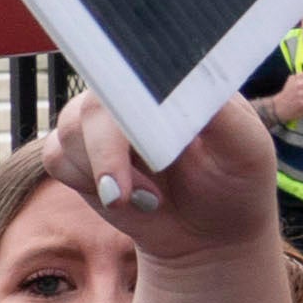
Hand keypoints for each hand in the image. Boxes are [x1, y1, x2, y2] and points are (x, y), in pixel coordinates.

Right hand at [51, 91, 282, 266]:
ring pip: (71, 127)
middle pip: (96, 100)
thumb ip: (220, 114)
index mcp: (173, 80)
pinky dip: (86, 181)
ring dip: (105, 170)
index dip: (129, 92)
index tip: (137, 130)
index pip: (138, 65)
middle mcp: (133, 93)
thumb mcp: (246, 148)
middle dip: (110, 151)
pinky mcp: (80, 155)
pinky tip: (123, 198)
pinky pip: (56, 156)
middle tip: (134, 193)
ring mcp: (104, 123)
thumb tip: (184, 87)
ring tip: (148, 197)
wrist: (210, 238)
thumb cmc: (235, 186)